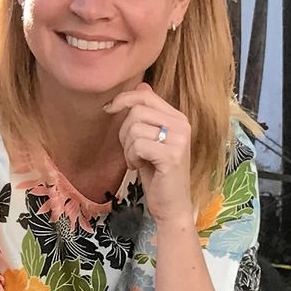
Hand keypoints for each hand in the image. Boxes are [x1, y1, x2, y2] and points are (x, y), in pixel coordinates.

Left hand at [104, 82, 193, 225]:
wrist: (171, 205)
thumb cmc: (158, 173)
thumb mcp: (150, 140)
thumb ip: (147, 115)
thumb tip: (140, 85)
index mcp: (177, 118)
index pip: (145, 95)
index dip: (123, 99)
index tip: (109, 110)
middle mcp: (182, 125)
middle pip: (136, 111)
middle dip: (123, 132)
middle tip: (130, 150)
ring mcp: (179, 140)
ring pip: (134, 128)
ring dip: (127, 148)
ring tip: (137, 161)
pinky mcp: (171, 155)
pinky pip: (137, 145)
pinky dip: (131, 157)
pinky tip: (139, 167)